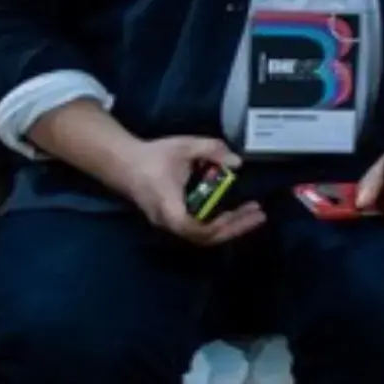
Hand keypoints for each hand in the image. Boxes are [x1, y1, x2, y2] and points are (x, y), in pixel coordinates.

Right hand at [105, 136, 263, 245]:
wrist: (124, 164)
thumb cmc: (154, 156)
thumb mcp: (185, 146)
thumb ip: (212, 149)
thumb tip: (238, 163)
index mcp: (168, 203)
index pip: (188, 227)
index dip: (213, 226)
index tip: (234, 213)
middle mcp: (167, 220)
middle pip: (202, 237)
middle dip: (234, 228)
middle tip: (259, 214)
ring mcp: (169, 224)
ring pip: (201, 237)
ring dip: (229, 227)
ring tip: (253, 214)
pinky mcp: (173, 222)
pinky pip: (198, 230)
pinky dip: (219, 225)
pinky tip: (236, 213)